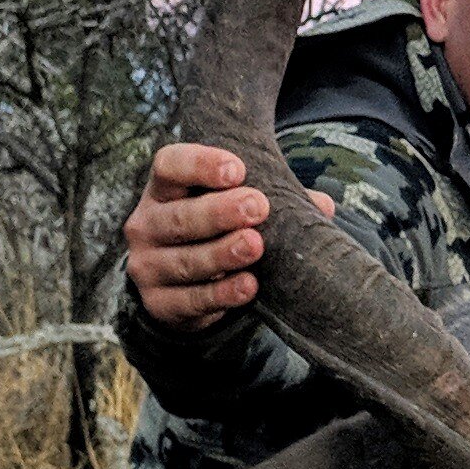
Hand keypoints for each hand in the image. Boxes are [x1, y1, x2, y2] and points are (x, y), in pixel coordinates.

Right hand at [123, 146, 332, 328]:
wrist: (178, 286)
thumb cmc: (212, 230)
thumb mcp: (230, 206)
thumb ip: (273, 198)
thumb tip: (323, 205)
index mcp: (164, 190)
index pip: (170, 165)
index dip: (200, 164)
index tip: (238, 169)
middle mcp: (146, 224)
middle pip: (179, 216)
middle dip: (219, 212)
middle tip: (257, 206)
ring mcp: (148, 266)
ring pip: (185, 261)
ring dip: (221, 253)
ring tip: (255, 245)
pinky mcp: (158, 304)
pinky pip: (191, 300)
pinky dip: (222, 294)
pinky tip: (249, 286)